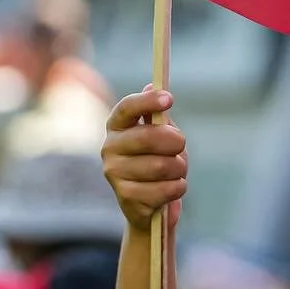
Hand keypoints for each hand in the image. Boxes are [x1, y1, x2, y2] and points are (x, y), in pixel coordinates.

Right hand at [101, 88, 187, 231]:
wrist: (150, 204)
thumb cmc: (156, 160)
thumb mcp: (161, 134)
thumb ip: (158, 114)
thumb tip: (152, 84)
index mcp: (117, 126)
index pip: (127, 108)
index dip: (147, 101)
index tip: (170, 99)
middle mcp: (109, 148)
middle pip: (149, 137)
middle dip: (175, 142)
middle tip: (180, 147)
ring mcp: (114, 174)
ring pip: (162, 165)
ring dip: (179, 168)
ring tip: (175, 171)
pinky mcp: (126, 198)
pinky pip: (166, 189)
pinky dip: (178, 187)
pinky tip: (172, 188)